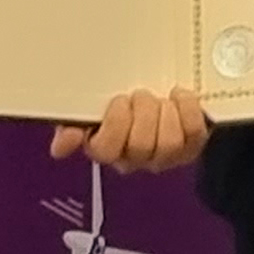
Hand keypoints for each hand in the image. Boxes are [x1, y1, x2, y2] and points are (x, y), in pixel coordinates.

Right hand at [48, 87, 209, 172]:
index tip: (120, 100)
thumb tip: (60, 147)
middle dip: (143, 112)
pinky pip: (193, 134)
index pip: (105, 149)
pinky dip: (188, 109)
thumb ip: (71, 123)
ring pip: (168, 144)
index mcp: (105, 147)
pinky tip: (178, 96)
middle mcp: (134, 158)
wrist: (157, 96)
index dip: (115, 123)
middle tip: (142, 95)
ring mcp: (164, 155)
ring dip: (166, 113)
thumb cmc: (121, 104)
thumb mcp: (90, 108)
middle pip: (140, 146)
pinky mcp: (190, 146)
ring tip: (161, 99)